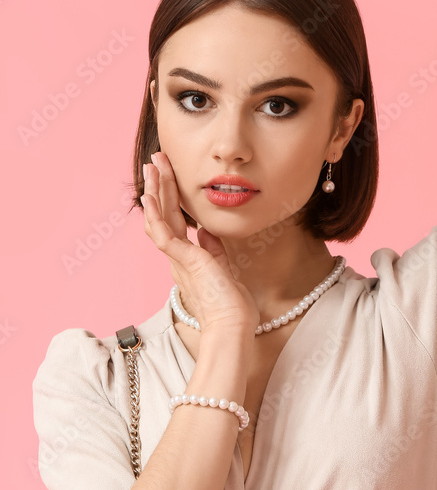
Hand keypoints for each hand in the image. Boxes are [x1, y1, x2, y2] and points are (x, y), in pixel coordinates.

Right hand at [141, 153, 259, 338]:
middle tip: (156, 160)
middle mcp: (178, 258)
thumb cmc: (231, 308)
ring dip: (155, 190)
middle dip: (160, 185)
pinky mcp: (184, 262)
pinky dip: (155, 214)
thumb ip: (213, 249)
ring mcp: (179, 260)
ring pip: (160, 219)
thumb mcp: (224, 270)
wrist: (232, 329)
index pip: (175, 222)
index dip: (170, 198)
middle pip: (164, 214)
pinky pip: (163, 234)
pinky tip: (150, 195)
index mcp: (188, 260)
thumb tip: (206, 230)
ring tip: (152, 166)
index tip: (168, 177)